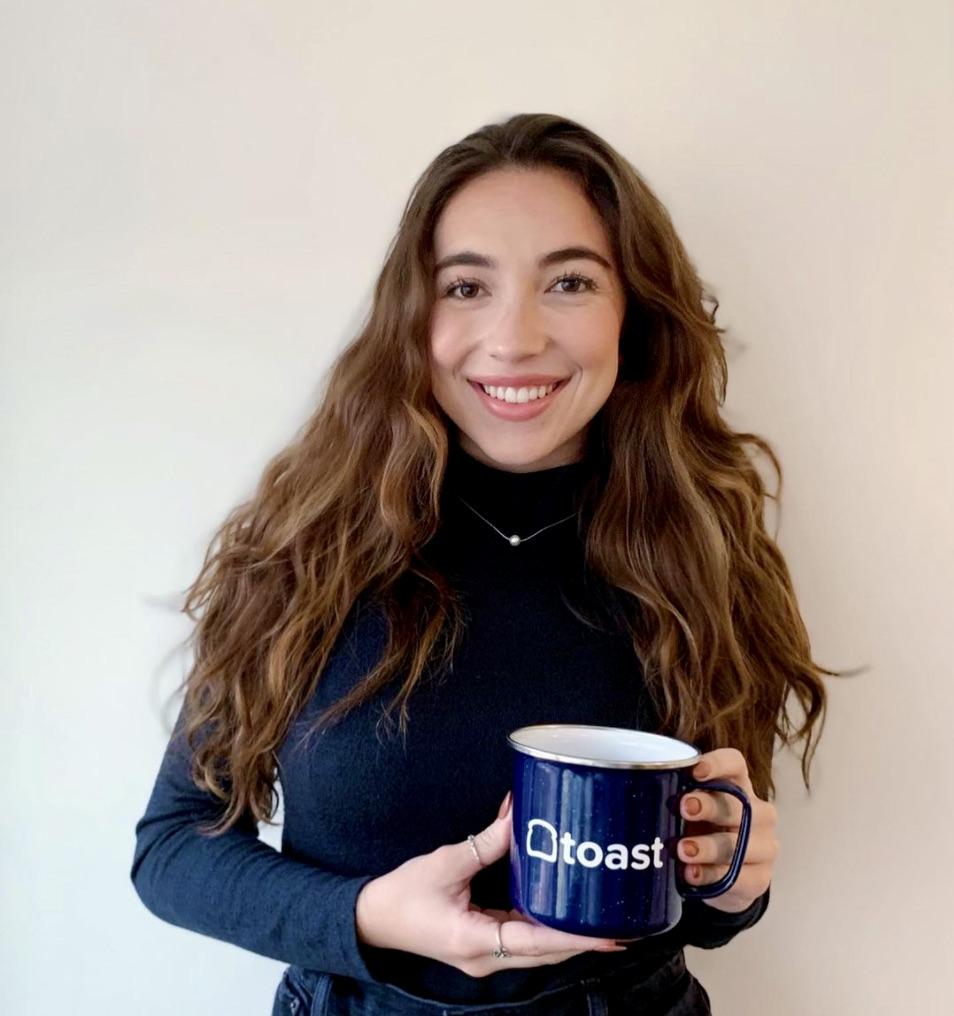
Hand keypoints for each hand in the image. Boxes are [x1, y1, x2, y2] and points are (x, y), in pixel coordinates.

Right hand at [355, 792, 627, 977]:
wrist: (371, 920)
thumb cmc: (403, 894)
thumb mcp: (446, 862)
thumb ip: (487, 842)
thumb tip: (519, 815)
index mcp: (476, 941)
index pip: (538, 943)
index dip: (577, 939)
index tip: (610, 935)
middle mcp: (486, 958)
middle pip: (545, 952)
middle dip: (582, 939)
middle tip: (619, 922)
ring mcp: (485, 956)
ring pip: (537, 950)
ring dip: (567, 935)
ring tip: (601, 918)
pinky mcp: (482, 946)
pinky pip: (522, 940)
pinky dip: (545, 928)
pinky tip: (564, 912)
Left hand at [677, 747, 777, 912]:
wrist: (722, 876)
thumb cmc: (700, 829)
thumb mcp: (689, 810)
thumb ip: (674, 796)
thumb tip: (637, 788)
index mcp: (738, 785)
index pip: (735, 764)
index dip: (717, 764)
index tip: (695, 771)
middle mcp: (758, 812)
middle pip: (738, 803)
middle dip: (708, 806)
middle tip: (683, 809)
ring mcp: (764, 846)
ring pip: (740, 843)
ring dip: (709, 846)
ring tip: (683, 851)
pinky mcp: (761, 878)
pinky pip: (740, 877)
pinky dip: (713, 875)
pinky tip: (692, 874)